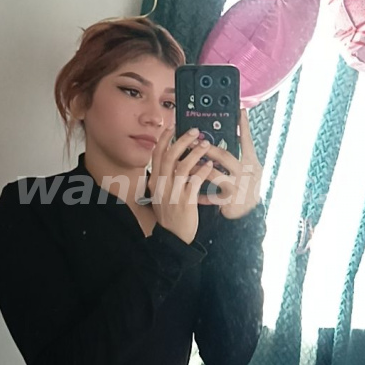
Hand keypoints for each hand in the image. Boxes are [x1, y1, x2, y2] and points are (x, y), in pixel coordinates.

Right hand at [147, 127, 215, 243]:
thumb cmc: (171, 214)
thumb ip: (166, 177)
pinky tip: (210, 165)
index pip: (157, 154)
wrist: (174, 237)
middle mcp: (161, 185)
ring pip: (182, 166)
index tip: (174, 126)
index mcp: (154, 181)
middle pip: (169, 156)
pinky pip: (194, 181)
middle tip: (195, 131)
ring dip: (195, 153)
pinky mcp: (185, 201)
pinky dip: (202, 171)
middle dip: (182, 140)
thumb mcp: (162, 194)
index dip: (165, 138)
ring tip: (206, 145)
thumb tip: (176, 158)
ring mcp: (172, 193)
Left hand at [194, 109, 263, 219]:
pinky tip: (188, 189)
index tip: (238, 110)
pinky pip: (209, 196)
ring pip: (213, 174)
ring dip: (197, 167)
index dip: (243, 125)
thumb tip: (234, 133)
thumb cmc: (247, 187)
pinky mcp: (228, 202)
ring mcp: (237, 187)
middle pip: (224, 156)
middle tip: (192, 140)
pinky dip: (198, 193)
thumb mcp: (250, 169)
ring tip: (185, 162)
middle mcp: (246, 173)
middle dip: (206, 147)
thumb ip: (242, 154)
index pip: (247, 140)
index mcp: (251, 162)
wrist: (251, 214)